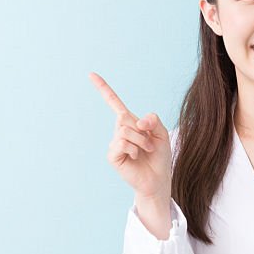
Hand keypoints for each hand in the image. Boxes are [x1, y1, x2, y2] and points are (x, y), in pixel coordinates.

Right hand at [89, 72, 171, 199]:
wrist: (158, 179)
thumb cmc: (159, 157)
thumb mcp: (162, 133)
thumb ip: (153, 120)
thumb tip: (138, 121)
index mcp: (130, 123)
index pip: (114, 103)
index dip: (103, 88)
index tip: (91, 74)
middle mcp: (119, 131)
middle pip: (125, 116)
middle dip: (143, 130)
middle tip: (149, 144)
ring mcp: (115, 143)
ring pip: (125, 130)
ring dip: (141, 141)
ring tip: (145, 151)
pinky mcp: (113, 155)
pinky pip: (122, 142)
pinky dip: (133, 149)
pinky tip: (135, 157)